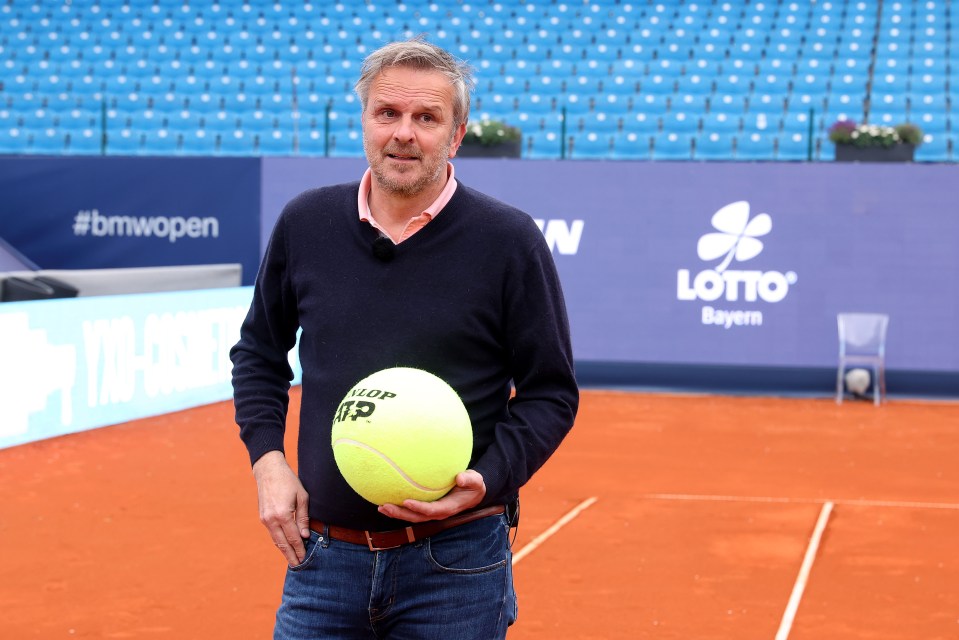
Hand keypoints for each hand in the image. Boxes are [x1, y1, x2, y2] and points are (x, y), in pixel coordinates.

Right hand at [252, 451, 310, 565]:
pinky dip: (278, 541)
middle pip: (282, 543)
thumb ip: (303, 517)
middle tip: (298, 566)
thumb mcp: (302, 497)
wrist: (268, 471)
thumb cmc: (289, 481)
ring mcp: (265, 519)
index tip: (304, 559)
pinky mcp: (262, 517)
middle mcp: (272, 519)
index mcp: (283, 514)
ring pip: (276, 540)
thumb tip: (305, 535)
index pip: (293, 538)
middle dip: (290, 555)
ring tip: (292, 560)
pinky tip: (284, 546)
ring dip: (284, 551)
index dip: (299, 549)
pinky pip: (272, 533)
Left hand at [378, 469, 485, 522]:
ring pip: (411, 516)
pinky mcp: (426, 508)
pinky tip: (386, 502)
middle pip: (417, 517)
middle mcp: (437, 513)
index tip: (406, 501)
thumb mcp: (476, 481)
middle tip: (385, 507)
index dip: (419, 508)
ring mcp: (431, 512)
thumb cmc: (473, 485)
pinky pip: (411, 511)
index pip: (432, 510)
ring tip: (381, 507)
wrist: (472, 493)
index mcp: (448, 507)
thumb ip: (470, 479)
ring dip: (396, 513)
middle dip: (401, 514)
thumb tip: (461, 477)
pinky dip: (399, 508)